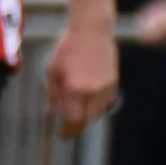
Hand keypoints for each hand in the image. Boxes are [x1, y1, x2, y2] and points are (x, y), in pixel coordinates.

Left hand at [47, 15, 119, 136]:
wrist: (91, 30)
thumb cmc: (68, 47)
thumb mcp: (53, 71)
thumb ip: (53, 95)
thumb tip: (51, 113)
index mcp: (76, 89)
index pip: (73, 120)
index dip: (67, 131)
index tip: (62, 134)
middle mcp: (93, 91)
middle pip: (87, 120)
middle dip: (77, 127)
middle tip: (68, 129)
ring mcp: (106, 87)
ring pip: (98, 112)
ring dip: (88, 117)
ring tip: (78, 116)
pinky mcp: (114, 82)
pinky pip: (107, 102)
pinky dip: (97, 107)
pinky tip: (89, 103)